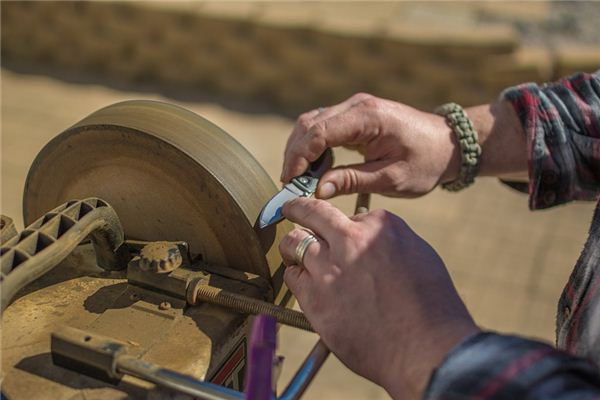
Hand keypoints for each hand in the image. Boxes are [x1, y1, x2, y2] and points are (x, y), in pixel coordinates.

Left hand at [279, 198, 478, 398]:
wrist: (424, 348)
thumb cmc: (430, 307)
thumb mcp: (420, 255)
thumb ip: (390, 243)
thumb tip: (372, 243)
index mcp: (380, 226)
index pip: (352, 217)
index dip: (349, 230)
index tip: (347, 239)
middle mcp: (351, 240)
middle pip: (312, 213)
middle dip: (298, 208)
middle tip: (292, 208)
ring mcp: (329, 268)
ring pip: (294, 242)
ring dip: (293, 245)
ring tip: (291, 250)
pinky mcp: (314, 298)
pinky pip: (292, 276)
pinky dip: (296, 276)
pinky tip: (301, 280)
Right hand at [281, 93, 458, 198]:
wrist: (448, 144)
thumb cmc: (425, 162)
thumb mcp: (391, 178)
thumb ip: (352, 181)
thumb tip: (317, 190)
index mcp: (368, 117)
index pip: (319, 133)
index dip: (299, 158)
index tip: (290, 182)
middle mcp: (358, 106)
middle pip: (309, 124)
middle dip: (294, 155)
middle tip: (289, 185)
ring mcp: (355, 108)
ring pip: (311, 123)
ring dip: (299, 150)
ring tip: (297, 180)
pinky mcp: (354, 115)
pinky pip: (323, 126)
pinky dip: (311, 146)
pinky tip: (311, 169)